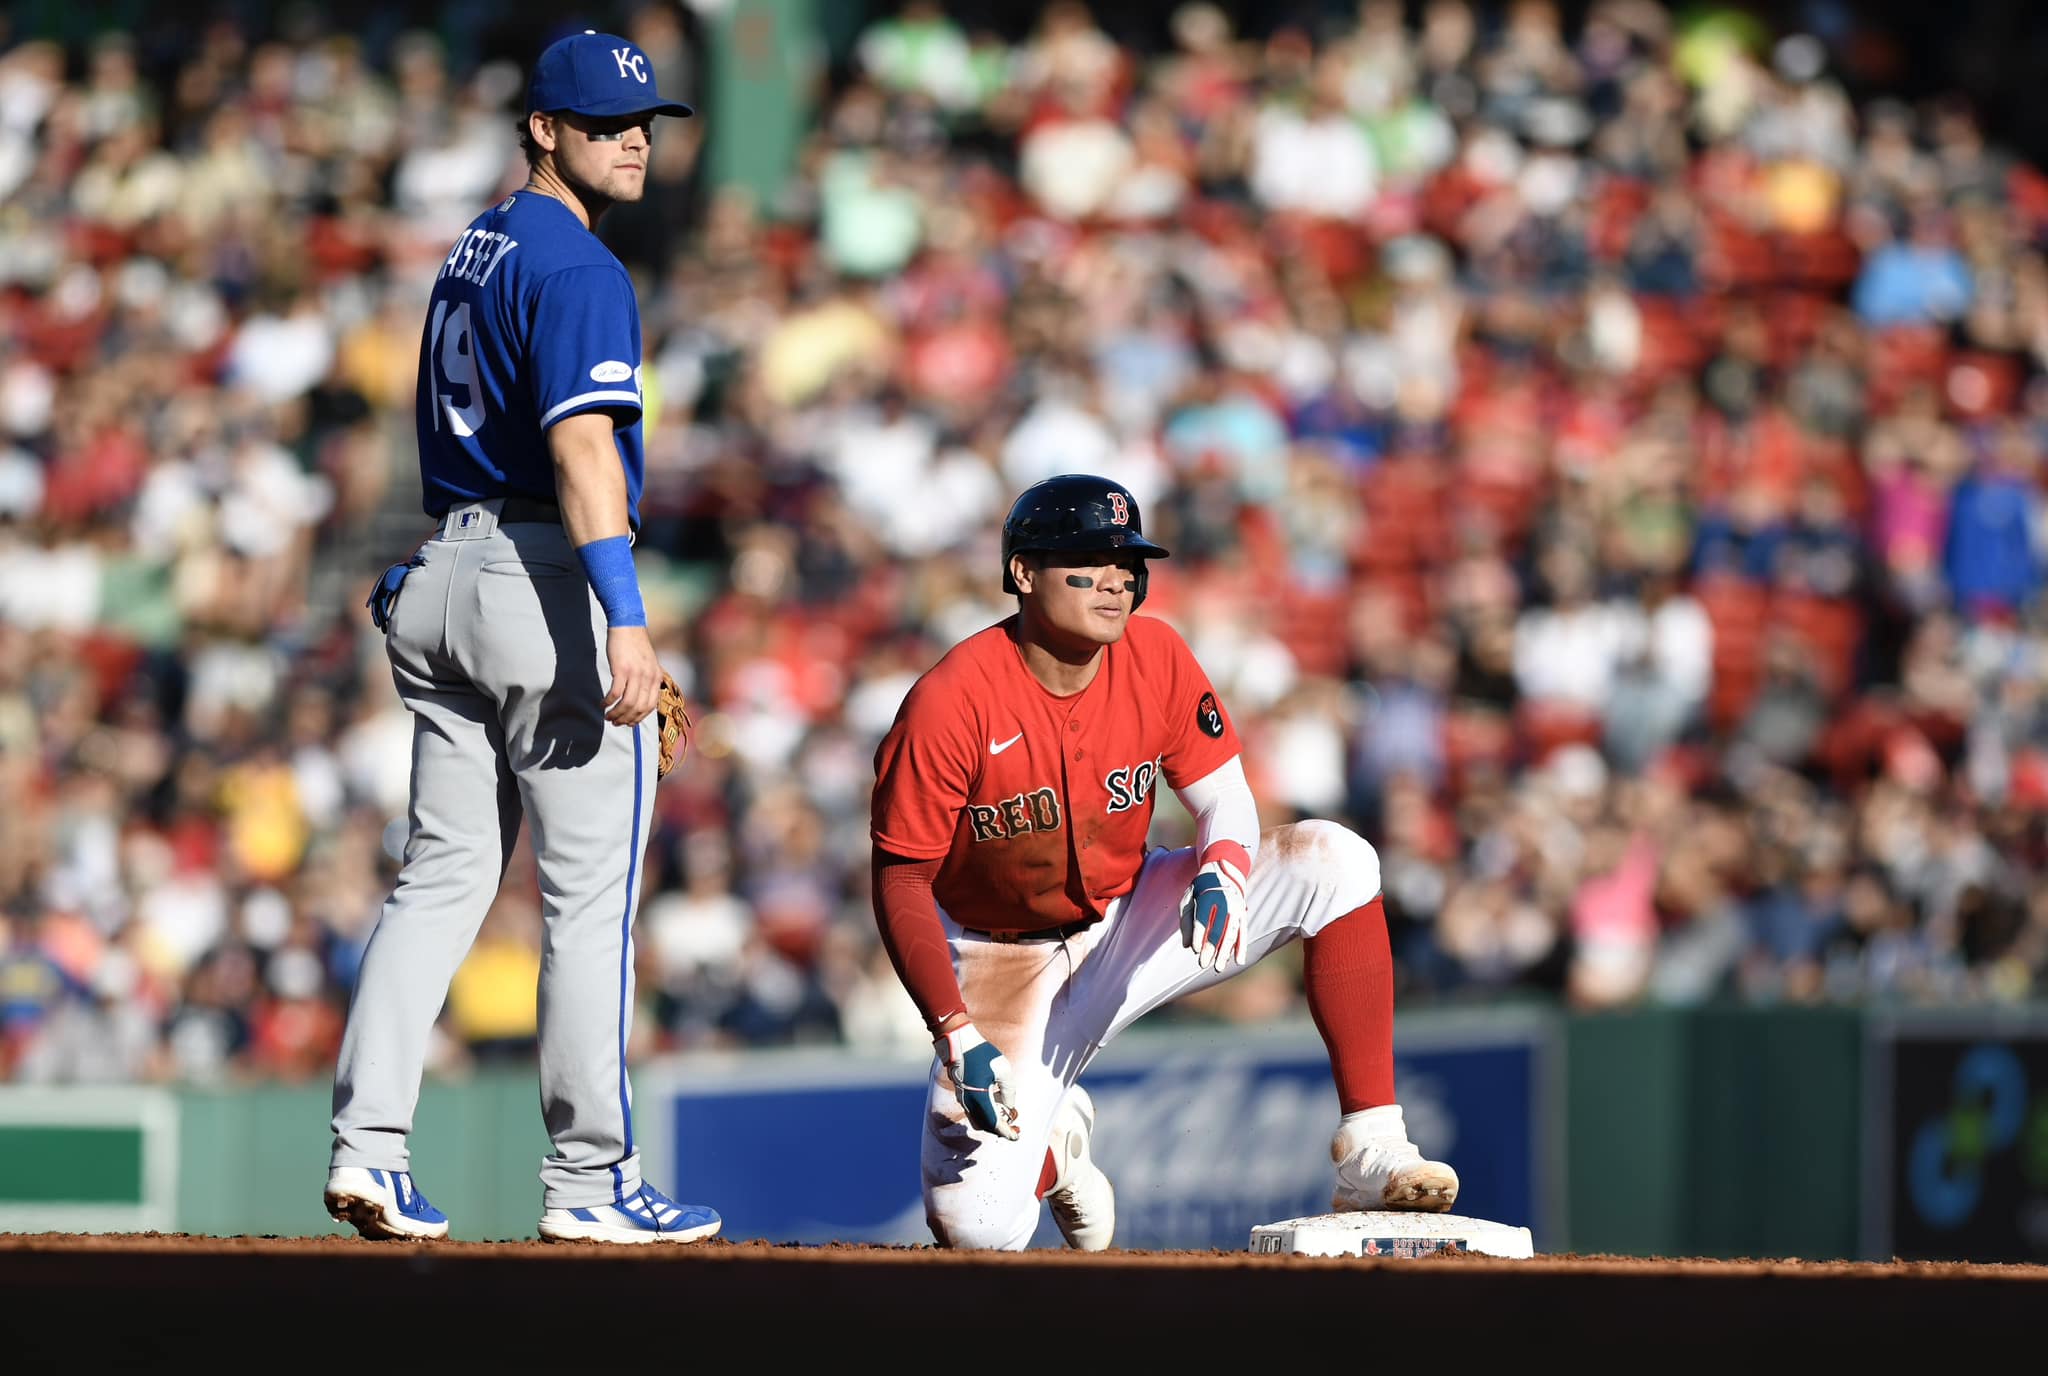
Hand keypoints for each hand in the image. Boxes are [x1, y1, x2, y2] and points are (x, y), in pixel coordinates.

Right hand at [603, 625, 661, 725]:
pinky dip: (608, 702)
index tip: (629, 723)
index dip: (639, 718)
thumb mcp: (648, 664)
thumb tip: (638, 703)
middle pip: (638, 708)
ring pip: (627, 704)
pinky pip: (615, 693)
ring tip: (608, 716)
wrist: (628, 626)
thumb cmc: (635, 646)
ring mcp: (636, 674)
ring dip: (616, 713)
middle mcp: (648, 678)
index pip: (650, 706)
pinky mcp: (622, 670)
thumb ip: (646, 681)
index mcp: (656, 678)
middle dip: (626, 719)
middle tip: (615, 722)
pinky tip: (603, 703)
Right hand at [936, 1022, 1021, 1139]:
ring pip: (978, 1120)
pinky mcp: (961, 1093)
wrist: (958, 1042)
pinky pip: (973, 1111)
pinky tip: (995, 1102)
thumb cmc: (981, 1053)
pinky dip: (985, 1113)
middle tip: (1014, 1126)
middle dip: (1000, 1129)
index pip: (994, 1124)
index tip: (1017, 1135)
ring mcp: (963, 1098)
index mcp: (979, 1099)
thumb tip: (1008, 1106)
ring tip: (1006, 1113)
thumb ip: (1009, 1092)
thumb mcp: (1003, 1070)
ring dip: (992, 1121)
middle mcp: (969, 1103)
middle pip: (986, 1126)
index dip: (1007, 1132)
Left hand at [1178, 844, 1249, 972]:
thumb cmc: (1200, 888)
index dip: (1199, 934)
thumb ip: (1185, 920)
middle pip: (1218, 929)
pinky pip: (1243, 933)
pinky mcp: (1243, 915)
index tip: (1195, 950)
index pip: (1203, 918)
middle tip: (1202, 964)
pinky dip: (1241, 947)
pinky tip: (1238, 961)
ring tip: (1218, 967)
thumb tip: (1186, 945)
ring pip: (1231, 934)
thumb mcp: (1188, 898)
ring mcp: (1236, 909)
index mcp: (1209, 896)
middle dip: (1210, 948)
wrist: (1223, 871)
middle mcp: (1225, 902)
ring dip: (1225, 952)